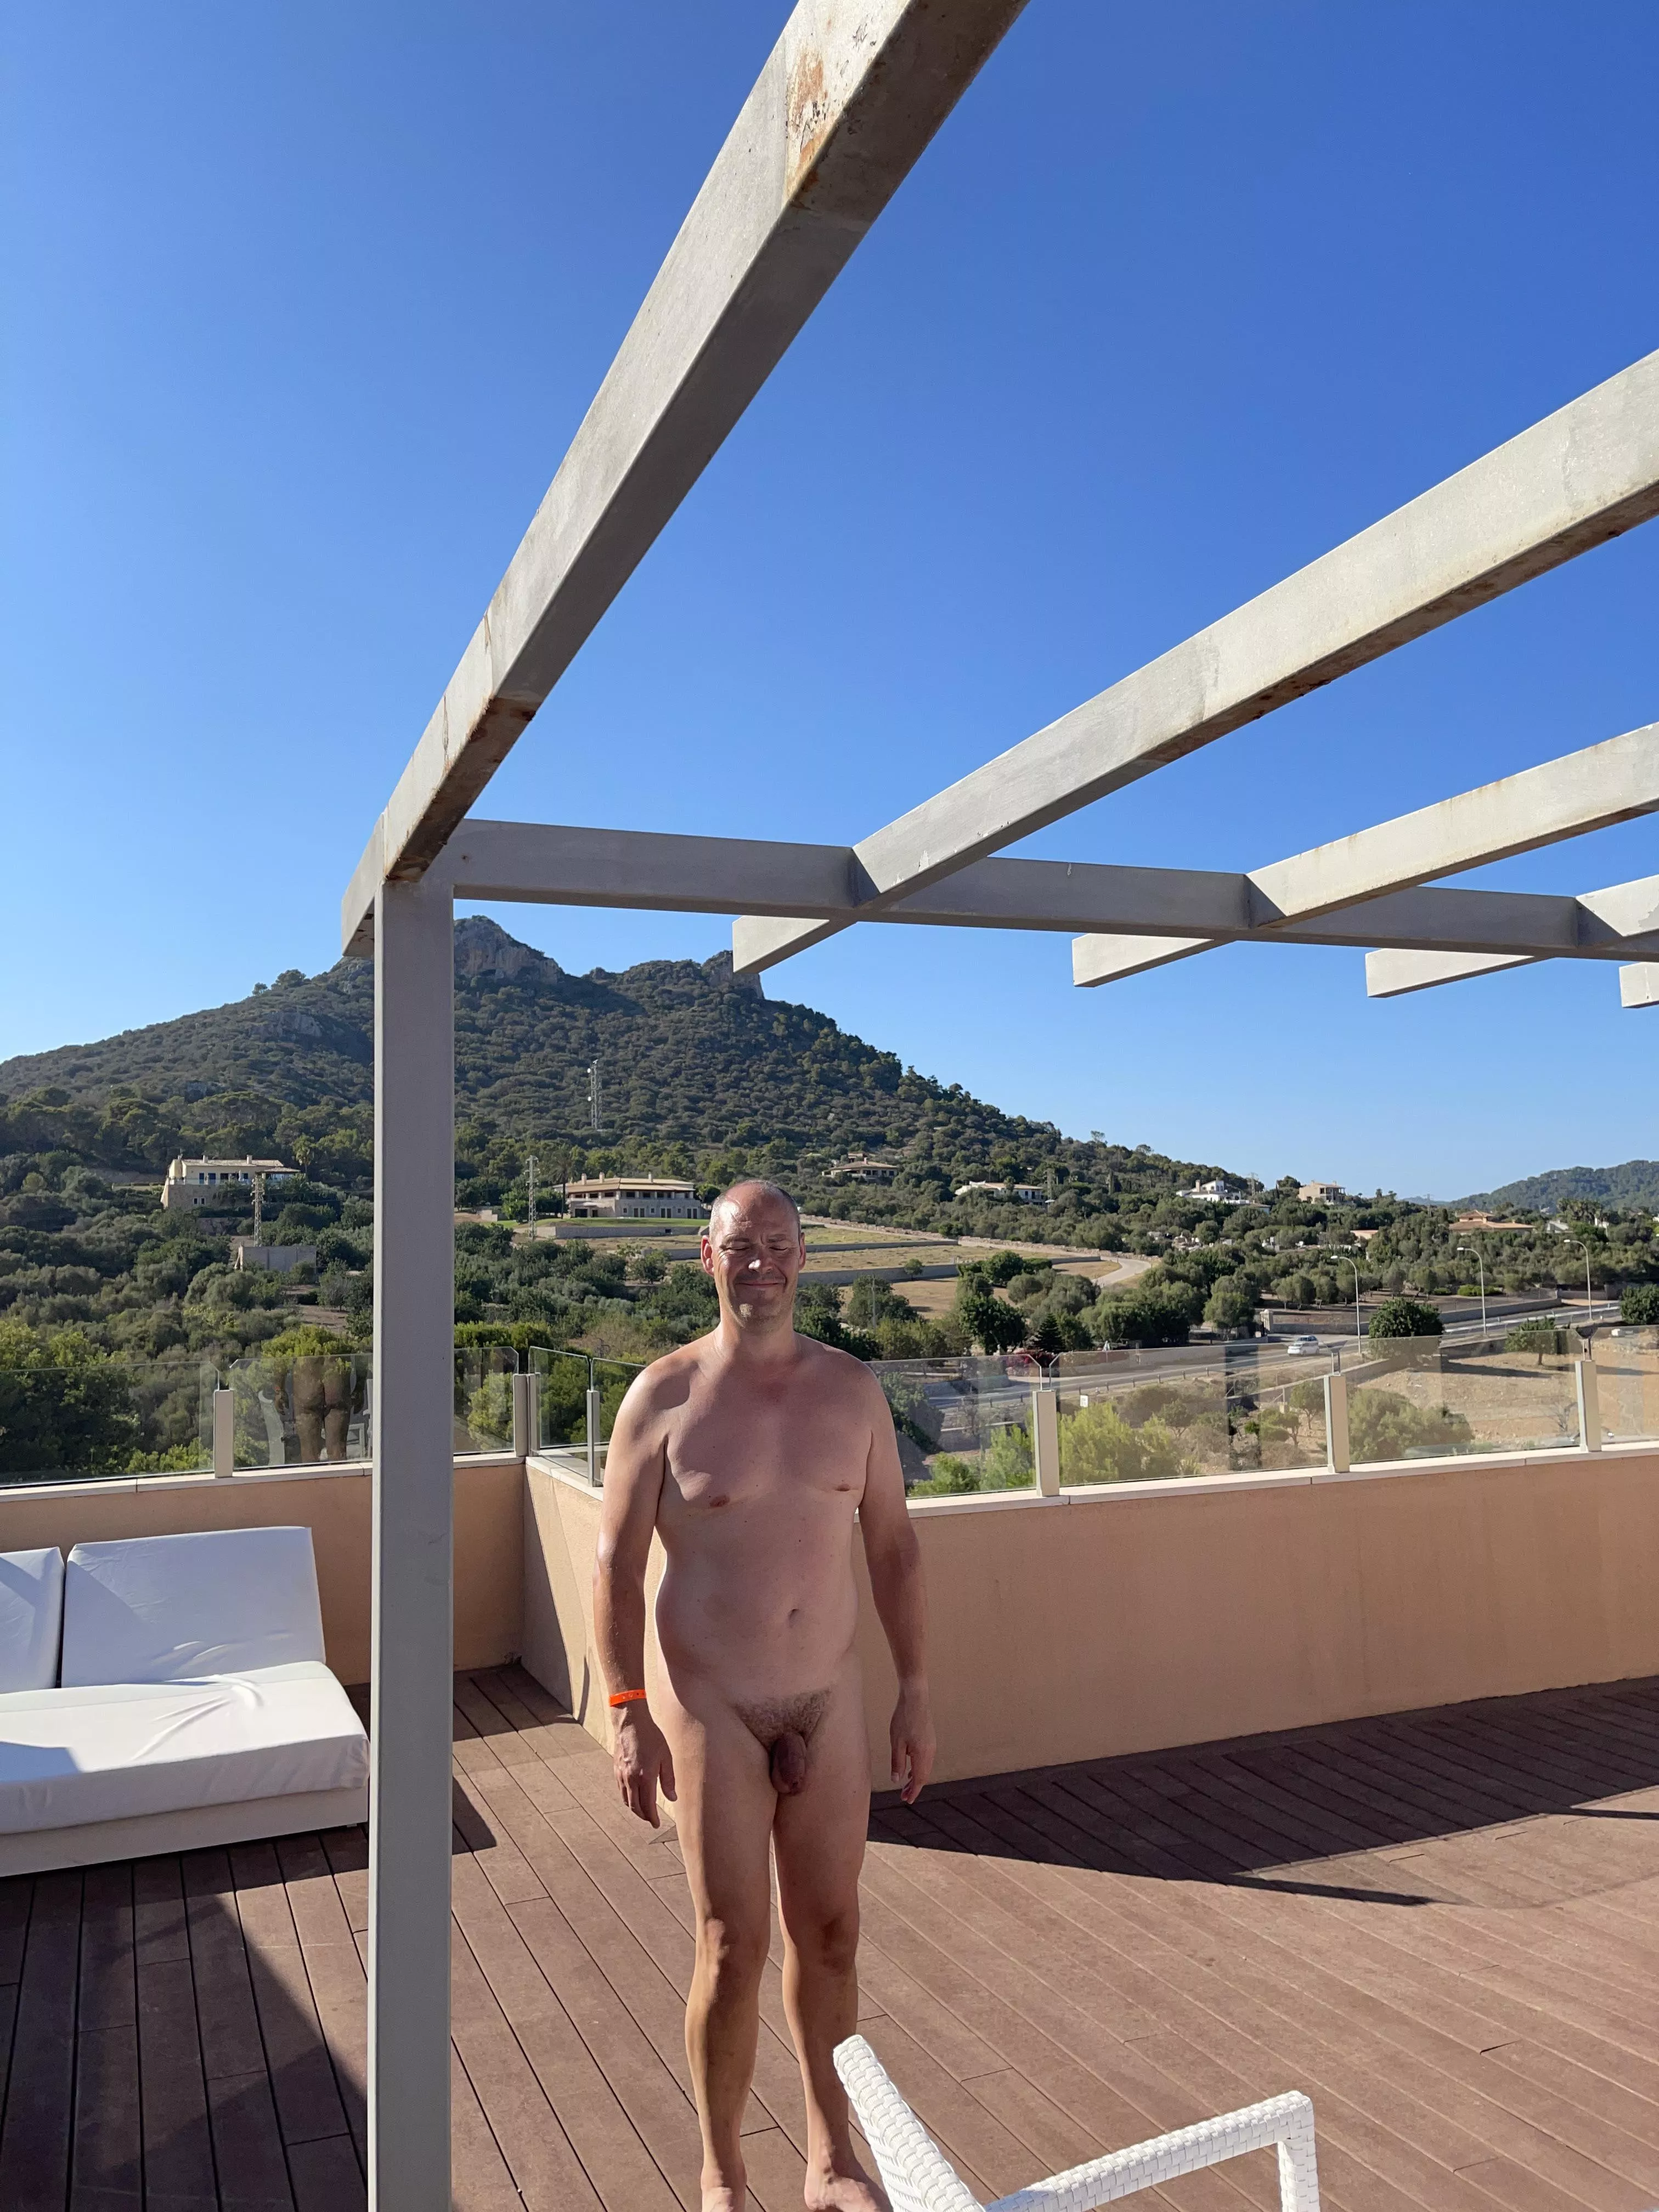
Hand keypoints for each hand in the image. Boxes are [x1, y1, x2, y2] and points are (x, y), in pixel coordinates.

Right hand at [613, 1706, 676, 1826]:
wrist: (630, 1722)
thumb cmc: (651, 1737)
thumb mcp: (666, 1757)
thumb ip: (668, 1779)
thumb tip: (672, 1798)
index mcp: (645, 1777)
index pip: (648, 1806)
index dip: (652, 1818)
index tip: (657, 1824)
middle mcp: (631, 1779)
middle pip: (635, 1807)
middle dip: (644, 1816)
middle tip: (651, 1820)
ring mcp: (621, 1775)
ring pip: (626, 1801)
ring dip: (635, 1809)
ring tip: (644, 1811)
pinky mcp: (616, 1770)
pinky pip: (621, 1791)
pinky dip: (628, 1799)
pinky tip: (634, 1797)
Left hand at [889, 1681, 935, 1804]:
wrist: (915, 1698)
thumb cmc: (903, 1718)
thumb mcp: (896, 1743)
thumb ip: (897, 1763)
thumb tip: (897, 1780)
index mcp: (923, 1755)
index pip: (919, 1779)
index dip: (913, 1791)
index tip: (907, 1800)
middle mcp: (931, 1752)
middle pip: (924, 1775)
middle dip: (914, 1786)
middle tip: (904, 1796)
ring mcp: (932, 1744)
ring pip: (925, 1767)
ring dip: (916, 1777)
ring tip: (905, 1784)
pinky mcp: (930, 1739)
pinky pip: (926, 1758)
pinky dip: (919, 1767)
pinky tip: (910, 1767)